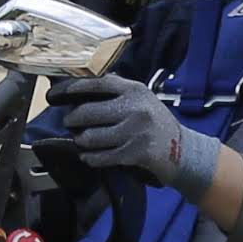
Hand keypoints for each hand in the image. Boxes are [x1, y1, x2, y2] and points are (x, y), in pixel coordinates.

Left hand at [38, 71, 201, 189]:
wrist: (182, 150)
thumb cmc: (156, 123)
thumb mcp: (142, 99)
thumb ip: (118, 91)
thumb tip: (85, 85)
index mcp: (135, 90)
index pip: (99, 83)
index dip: (75, 88)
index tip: (59, 93)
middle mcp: (135, 108)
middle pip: (89, 112)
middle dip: (73, 119)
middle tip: (69, 122)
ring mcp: (135, 131)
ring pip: (91, 137)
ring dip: (81, 140)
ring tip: (80, 140)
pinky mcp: (134, 153)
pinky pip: (102, 156)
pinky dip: (91, 157)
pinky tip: (88, 156)